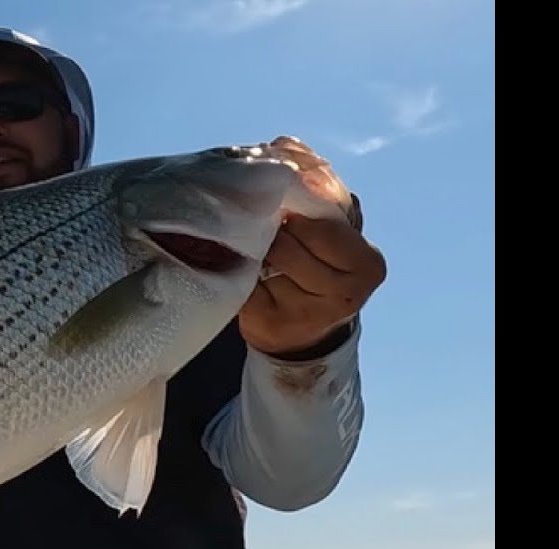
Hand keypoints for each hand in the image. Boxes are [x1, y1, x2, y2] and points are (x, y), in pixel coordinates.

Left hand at [239, 211, 385, 357]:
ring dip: (254, 251)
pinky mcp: (269, 324)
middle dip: (272, 232)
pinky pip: (244, 283)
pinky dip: (239, 271)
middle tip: (266, 230)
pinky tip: (245, 271)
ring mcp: (305, 314)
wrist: (305, 334)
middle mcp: (343, 295)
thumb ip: (327, 201)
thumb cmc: (323, 271)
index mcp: (367, 266)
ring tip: (257, 251)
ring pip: (264, 263)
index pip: (322, 229)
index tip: (285, 212)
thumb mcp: (340, 237)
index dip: (297, 214)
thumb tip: (291, 156)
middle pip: (288, 246)